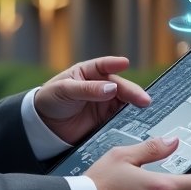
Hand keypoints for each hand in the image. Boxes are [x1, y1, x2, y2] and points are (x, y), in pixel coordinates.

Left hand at [34, 56, 149, 144]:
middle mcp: (100, 86)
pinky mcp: (105, 120)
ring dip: (135, 106)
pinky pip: (120, 119)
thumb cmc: (51, 99)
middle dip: (132, 92)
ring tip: (146, 111)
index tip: (125, 63)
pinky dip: (130, 120)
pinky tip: (138, 123)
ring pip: (124, 103)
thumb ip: (88, 89)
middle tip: (143, 100)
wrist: (44, 125)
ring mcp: (104, 103)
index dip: (114, 64)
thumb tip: (112, 88)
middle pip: (120, 86)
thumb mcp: (66, 90)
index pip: (103, 66)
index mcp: (88, 72)